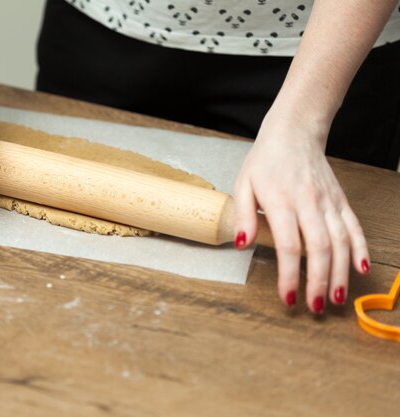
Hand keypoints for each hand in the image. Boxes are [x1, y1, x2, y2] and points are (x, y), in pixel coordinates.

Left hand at [233, 109, 369, 313]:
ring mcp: (328, 202)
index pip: (289, 245)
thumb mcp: (243, 184)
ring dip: (341, 272)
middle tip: (317, 307)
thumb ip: (243, 215)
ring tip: (338, 297)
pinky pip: (354, 227)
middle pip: (320, 248)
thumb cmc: (265, 161)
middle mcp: (309, 203)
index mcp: (282, 202)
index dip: (290, 275)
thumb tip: (242, 244)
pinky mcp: (340, 200)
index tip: (288, 297)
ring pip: (341, 241)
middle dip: (320, 281)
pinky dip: (360, 248)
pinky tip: (361, 268)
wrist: (294, 133)